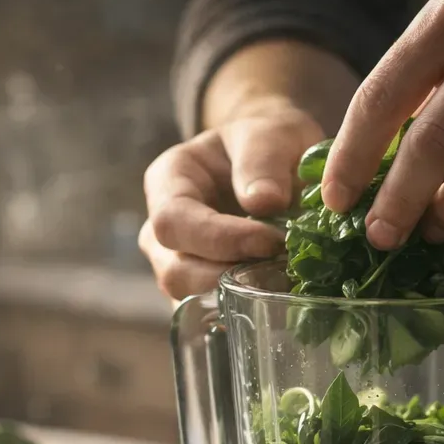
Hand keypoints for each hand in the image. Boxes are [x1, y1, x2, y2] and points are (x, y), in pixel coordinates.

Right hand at [140, 100, 323, 299]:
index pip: (172, 221)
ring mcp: (178, 261)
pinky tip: (275, 300)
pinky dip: (240, 312)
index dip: (218, 238)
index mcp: (168, 181)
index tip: (270, 240)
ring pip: (188, 298)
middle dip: (225, 277)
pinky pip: (210, 311)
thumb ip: (263, 159)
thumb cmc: (268, 142)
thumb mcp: (271, 132)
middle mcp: (163, 227)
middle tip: (280, 268)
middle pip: (173, 270)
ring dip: (234, 298)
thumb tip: (263, 203)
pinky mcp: (202, 286)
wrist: (277, 161)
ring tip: (280, 282)